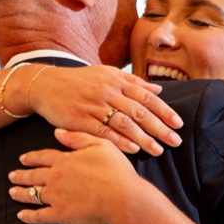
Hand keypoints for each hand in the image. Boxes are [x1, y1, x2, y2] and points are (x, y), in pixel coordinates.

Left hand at [9, 129, 142, 223]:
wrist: (123, 198)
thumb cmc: (116, 171)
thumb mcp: (100, 145)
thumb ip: (77, 138)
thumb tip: (57, 132)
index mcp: (65, 160)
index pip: (42, 157)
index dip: (31, 158)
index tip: (23, 159)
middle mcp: (55, 178)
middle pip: (33, 175)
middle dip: (21, 175)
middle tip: (12, 176)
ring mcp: (55, 197)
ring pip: (32, 195)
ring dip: (20, 193)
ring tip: (12, 192)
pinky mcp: (59, 215)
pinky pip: (39, 216)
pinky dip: (28, 216)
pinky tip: (21, 216)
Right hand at [25, 66, 182, 155]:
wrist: (46, 85)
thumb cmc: (78, 81)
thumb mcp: (105, 74)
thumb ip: (132, 82)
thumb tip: (158, 90)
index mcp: (116, 80)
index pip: (146, 96)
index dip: (164, 111)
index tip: (178, 124)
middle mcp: (107, 92)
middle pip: (139, 111)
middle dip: (159, 128)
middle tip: (175, 141)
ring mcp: (93, 106)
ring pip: (124, 123)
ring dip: (143, 138)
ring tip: (158, 150)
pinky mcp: (80, 120)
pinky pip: (103, 132)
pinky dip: (120, 141)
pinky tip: (133, 149)